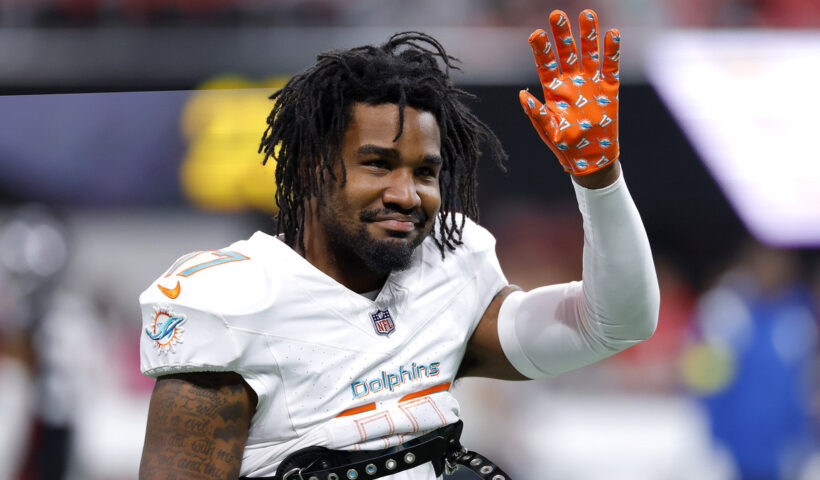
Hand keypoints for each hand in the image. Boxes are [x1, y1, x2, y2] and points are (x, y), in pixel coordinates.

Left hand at [519, 9, 620, 175]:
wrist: (589, 157)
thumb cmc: (564, 145)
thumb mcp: (548, 131)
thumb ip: (536, 113)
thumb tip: (522, 94)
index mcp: (553, 90)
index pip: (546, 64)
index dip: (541, 49)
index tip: (536, 34)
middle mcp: (571, 81)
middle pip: (566, 52)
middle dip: (562, 34)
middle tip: (557, 14)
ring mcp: (591, 82)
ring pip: (589, 53)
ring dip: (588, 35)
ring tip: (587, 14)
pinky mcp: (609, 88)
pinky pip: (611, 66)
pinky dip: (612, 51)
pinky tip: (612, 34)